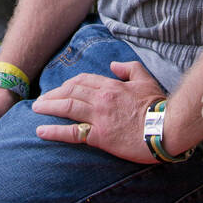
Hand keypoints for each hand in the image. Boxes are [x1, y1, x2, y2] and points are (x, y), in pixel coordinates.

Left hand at [32, 61, 165, 162]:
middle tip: (42, 100)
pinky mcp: (99, 136)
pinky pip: (72, 133)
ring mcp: (99, 117)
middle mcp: (101, 99)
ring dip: (49, 107)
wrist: (166, 128)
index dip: (68, 84)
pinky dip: (54, 131)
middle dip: (54, 95)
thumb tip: (113, 65)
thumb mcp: (145, 79)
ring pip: (67, 108)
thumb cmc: (157, 105)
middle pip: (70, 92)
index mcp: (111, 85)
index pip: (83, 81)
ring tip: (37, 109)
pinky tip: (41, 131)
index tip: (60, 89)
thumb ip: (128, 68)